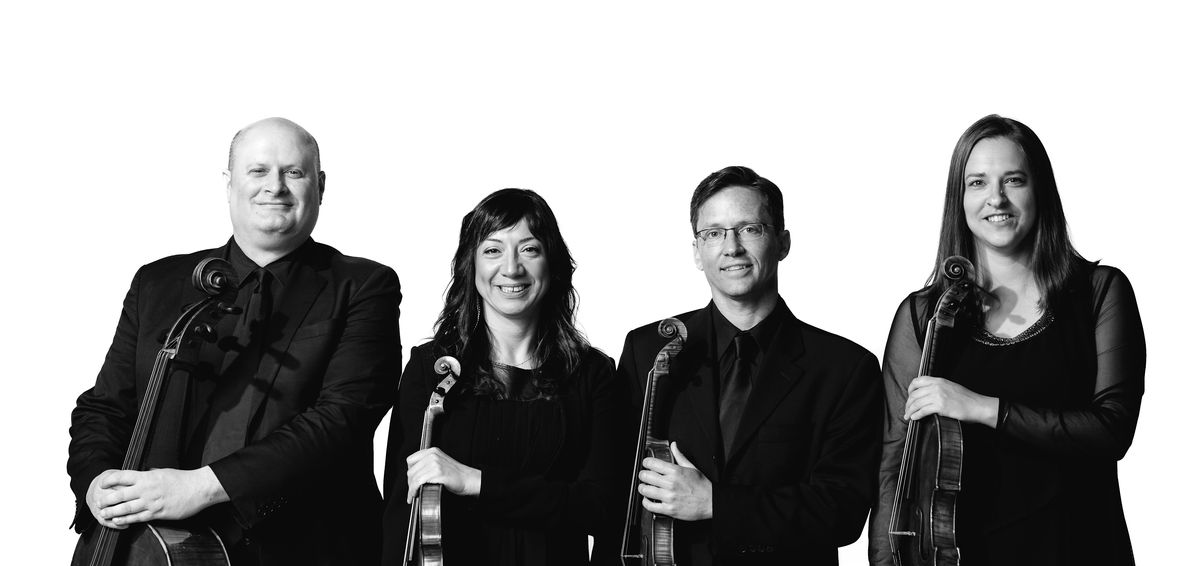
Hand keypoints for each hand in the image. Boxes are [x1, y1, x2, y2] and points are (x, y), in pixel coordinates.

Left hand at [91, 467, 227, 526]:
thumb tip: (139, 475)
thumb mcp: (163, 471)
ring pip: (126, 508)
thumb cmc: (183, 479)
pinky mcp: (158, 513)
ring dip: (112, 512)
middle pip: (120, 495)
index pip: (122, 477)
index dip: (109, 480)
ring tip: (104, 514)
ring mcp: (151, 502)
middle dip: (106, 500)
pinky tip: (119, 522)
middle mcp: (146, 489)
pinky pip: (138, 518)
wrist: (199, 488)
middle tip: (98, 503)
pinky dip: (127, 520)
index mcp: (147, 476)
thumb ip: (149, 475)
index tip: (102, 484)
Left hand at [405, 448, 481, 502]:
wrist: (469, 479)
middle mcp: (432, 455)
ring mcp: (435, 464)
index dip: (410, 472)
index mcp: (432, 451)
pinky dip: (414, 490)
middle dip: (409, 483)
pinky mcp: (437, 473)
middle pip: (411, 470)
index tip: (411, 480)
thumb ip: (427, 464)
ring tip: (413, 494)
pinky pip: (419, 482)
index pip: (411, 460)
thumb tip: (413, 474)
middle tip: (412, 490)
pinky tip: (416, 494)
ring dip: (411, 489)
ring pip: (414, 477)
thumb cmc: (456, 474)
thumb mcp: (440, 462)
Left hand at [637, 442, 712, 520]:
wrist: (710, 502)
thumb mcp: (692, 467)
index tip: (646, 464)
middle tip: (644, 476)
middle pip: (646, 476)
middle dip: (643, 475)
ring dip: (642, 488)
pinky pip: (650, 506)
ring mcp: (669, 497)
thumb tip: (673, 445)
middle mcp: (671, 483)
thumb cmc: (702, 486)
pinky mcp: (669, 509)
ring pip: (645, 490)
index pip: (652, 463)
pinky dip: (646, 502)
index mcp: (675, 471)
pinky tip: (648, 499)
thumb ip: (679, 456)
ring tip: (644, 487)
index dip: (646, 462)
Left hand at [905, 376, 998, 426]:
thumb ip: (938, 388)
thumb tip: (926, 395)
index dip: (910, 389)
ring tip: (908, 416)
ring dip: (910, 411)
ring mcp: (938, 396)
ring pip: (917, 403)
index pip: (917, 381)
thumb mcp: (951, 387)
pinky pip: (923, 410)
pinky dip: (916, 415)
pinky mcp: (941, 406)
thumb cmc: (967, 399)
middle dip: (908, 403)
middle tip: (906, 410)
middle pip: (914, 394)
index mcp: (939, 380)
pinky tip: (914, 418)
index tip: (909, 397)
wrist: (978, 405)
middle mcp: (937, 386)